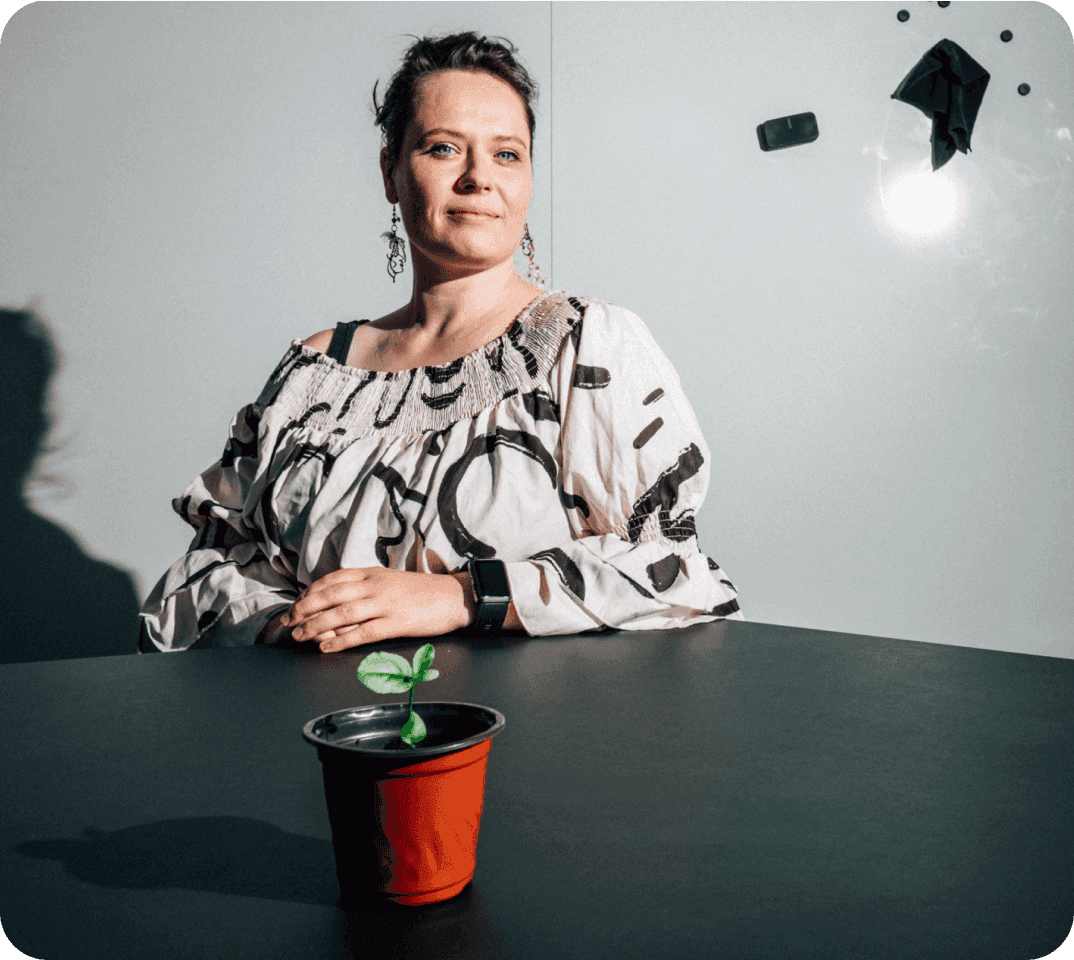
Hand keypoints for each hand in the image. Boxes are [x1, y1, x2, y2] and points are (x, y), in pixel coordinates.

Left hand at [279, 568, 475, 652]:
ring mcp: (386, 603)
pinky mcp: (397, 622)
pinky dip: (341, 641)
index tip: (296, 603)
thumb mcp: (390, 580)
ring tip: (299, 636)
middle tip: (288, 621)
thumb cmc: (422, 591)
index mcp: (373, 573)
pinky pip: (363, 632)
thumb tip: (339, 598)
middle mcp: (375, 585)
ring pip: (342, 613)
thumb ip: (366, 585)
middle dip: (305, 608)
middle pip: (331, 594)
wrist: (454, 597)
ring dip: (316, 625)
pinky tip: (327, 649)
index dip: (310, 591)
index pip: (333, 579)